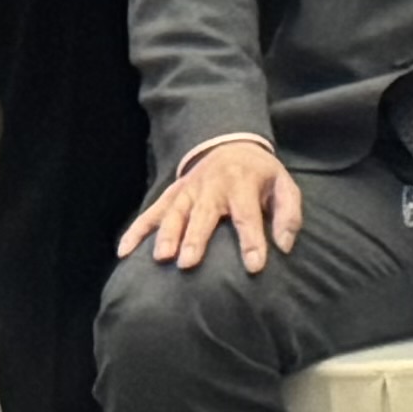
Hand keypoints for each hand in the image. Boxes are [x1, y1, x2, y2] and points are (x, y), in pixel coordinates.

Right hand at [118, 136, 300, 275]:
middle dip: (195, 239)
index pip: (248, 215)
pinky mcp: (171, 195)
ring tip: (161, 258)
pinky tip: (124, 251)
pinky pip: (150, 213)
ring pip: (174, 213)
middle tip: (187, 263)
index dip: (252, 241)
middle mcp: (213, 187)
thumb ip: (288, 214)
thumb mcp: (284, 186)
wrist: (232, 145)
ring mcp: (188, 191)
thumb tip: (285, 246)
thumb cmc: (261, 176)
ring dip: (167, 235)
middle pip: (204, 215)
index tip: (254, 266)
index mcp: (244, 184)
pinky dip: (136, 231)